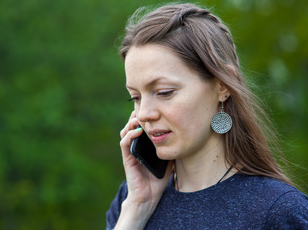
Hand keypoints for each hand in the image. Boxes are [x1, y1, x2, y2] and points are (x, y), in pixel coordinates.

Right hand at [115, 111, 172, 228]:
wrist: (149, 197)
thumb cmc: (157, 180)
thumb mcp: (168, 162)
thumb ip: (171, 151)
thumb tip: (182, 141)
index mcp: (143, 147)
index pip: (140, 128)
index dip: (144, 118)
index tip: (152, 111)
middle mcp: (135, 148)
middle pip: (131, 127)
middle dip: (136, 117)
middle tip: (144, 110)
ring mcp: (130, 153)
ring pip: (125, 132)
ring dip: (131, 123)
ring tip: (138, 118)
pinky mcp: (127, 159)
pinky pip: (125, 144)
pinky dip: (130, 135)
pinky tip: (138, 131)